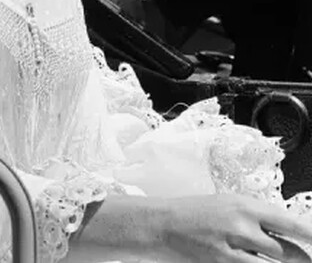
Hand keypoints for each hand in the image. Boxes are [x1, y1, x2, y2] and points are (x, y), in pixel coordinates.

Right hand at [150, 194, 311, 262]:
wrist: (163, 223)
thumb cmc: (195, 212)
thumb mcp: (228, 205)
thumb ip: (256, 219)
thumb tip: (283, 234)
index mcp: (245, 205)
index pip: (288, 222)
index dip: (308, 234)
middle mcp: (242, 226)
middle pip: (286, 252)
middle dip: (299, 260)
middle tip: (304, 260)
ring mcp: (232, 249)